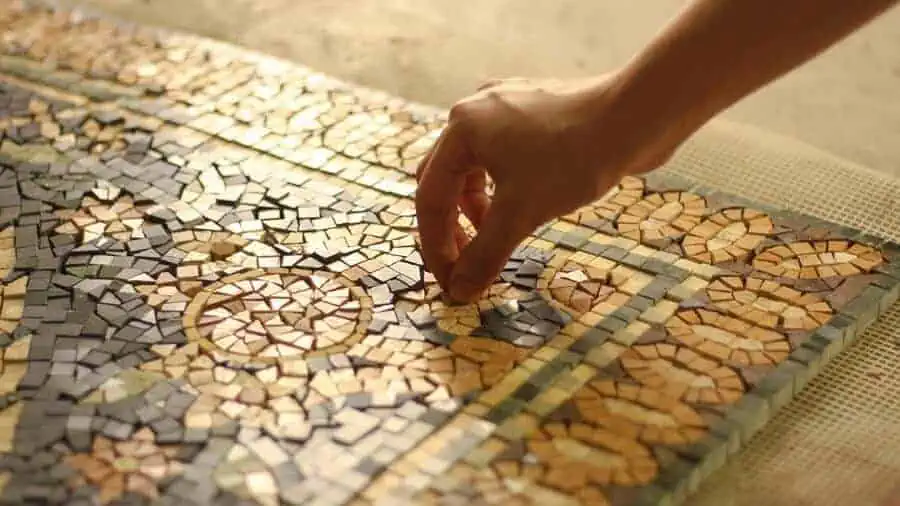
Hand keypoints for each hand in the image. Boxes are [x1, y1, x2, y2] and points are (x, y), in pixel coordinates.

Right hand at [415, 74, 677, 302]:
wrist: (637, 116)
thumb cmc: (574, 158)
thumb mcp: (521, 213)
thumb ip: (485, 254)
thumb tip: (460, 291)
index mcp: (460, 129)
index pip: (430, 197)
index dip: (436, 246)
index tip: (451, 283)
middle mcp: (474, 111)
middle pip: (443, 179)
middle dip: (451, 227)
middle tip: (464, 264)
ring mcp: (504, 106)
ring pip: (472, 167)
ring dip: (475, 209)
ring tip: (494, 238)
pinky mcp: (531, 112)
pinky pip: (500, 156)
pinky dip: (499, 188)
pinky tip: (518, 207)